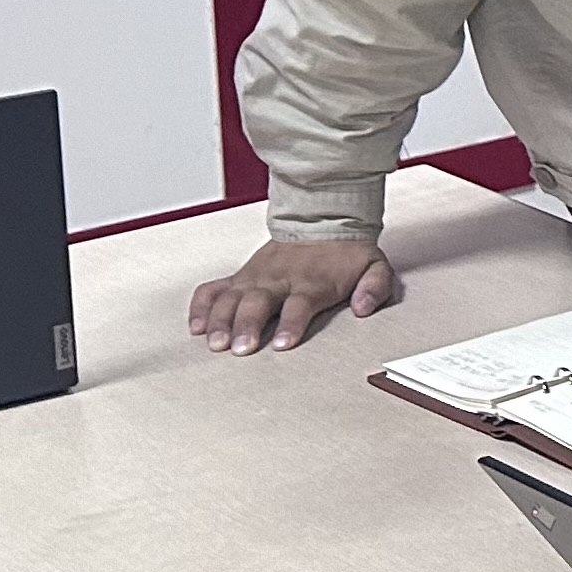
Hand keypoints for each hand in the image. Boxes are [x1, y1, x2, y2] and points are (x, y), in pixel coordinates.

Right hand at [186, 236, 399, 352]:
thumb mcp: (375, 267)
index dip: (291, 325)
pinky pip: (214, 289)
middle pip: (257, 303)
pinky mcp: (240, 276)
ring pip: (231, 298)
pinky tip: (196, 326)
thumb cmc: (346, 254)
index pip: (299, 306)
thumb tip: (363, 308)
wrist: (324, 222)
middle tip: (240, 348)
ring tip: (215, 342)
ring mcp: (255, 277)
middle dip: (247, 325)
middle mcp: (278, 279)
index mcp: (311, 282)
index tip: (281, 344)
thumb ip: (374, 288)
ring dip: (220, 320)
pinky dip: (202, 306)